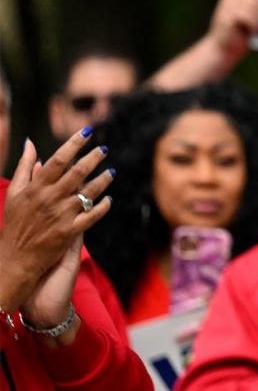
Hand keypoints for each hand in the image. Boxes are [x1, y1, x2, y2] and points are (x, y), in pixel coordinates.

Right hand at [0, 132, 112, 312]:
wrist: (14, 258)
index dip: (74, 144)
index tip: (87, 132)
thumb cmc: (13, 224)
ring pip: (89, 192)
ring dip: (103, 180)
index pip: (58, 159)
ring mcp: (61, 215)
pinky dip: (103, 206)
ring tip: (112, 171)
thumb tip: (30, 143)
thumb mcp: (14, 193)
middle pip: (77, 172)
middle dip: (93, 158)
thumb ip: (24, 167)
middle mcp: (50, 199)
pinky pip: (93, 215)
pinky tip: (109, 200)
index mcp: (35, 188)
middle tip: (104, 149)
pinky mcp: (70, 231)